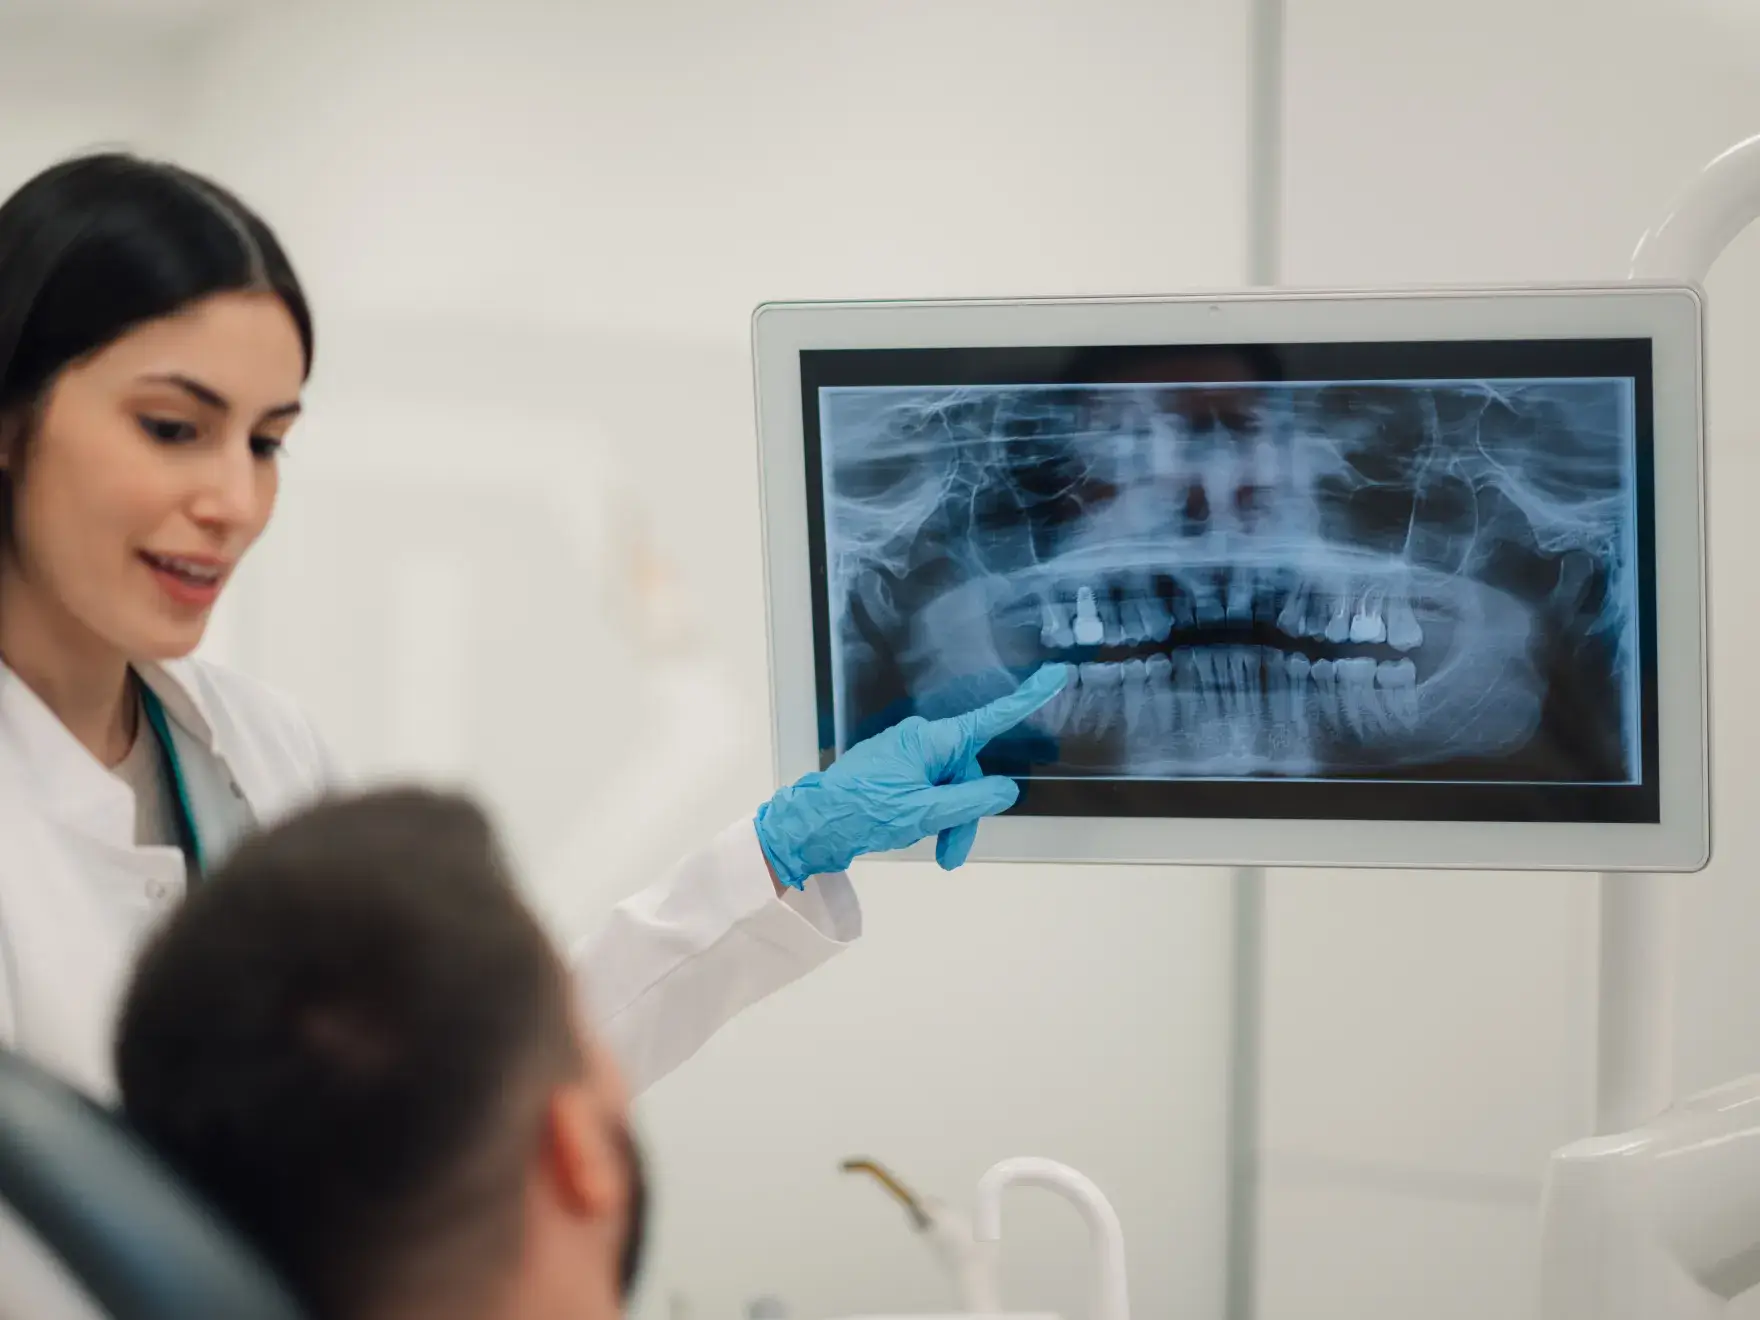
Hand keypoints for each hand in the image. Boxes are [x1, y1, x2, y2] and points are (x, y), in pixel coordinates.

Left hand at [754, 664, 1071, 887]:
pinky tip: (915, 835)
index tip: (1055, 674)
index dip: (1026, 699)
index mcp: (932, 740)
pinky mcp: (895, 771)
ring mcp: (907, 755)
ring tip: (936, 855)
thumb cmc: (864, 812)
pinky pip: (929, 790)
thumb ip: (972, 800)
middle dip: (966, 814)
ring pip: (949, 788)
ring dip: (948, 822)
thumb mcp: (925, 812)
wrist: (813, 825)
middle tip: (950, 855)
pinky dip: (930, 816)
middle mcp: (922, 740)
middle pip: (969, 774)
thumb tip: (1007, 788)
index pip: (990, 719)